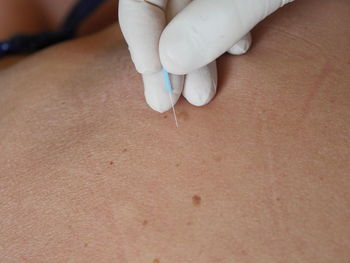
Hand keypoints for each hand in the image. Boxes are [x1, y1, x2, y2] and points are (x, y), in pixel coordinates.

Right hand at [119, 0, 294, 112]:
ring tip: (202, 95)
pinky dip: (223, 38)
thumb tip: (170, 62)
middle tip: (169, 102)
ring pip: (191, 17)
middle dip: (168, 60)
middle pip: (165, 10)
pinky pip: (217, 12)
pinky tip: (238, 52)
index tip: (152, 74)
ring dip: (197, 58)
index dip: (140, 33)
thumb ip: (215, 18)